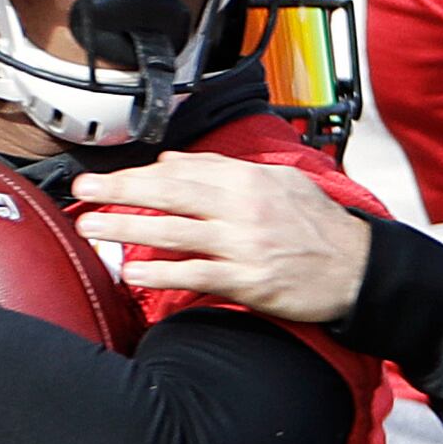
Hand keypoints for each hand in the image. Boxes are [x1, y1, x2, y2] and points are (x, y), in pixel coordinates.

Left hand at [71, 152, 372, 323]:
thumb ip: (222, 170)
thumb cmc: (317, 225)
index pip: (181, 172)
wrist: (358, 269)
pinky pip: (196, 275)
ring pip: (175, 233)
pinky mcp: (248, 281)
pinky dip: (162, 273)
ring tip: (93, 228)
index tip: (104, 178)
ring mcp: (244, 245)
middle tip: (84, 192)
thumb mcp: (277, 181)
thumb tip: (173, 162)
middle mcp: (243, 208)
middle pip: (170, 195)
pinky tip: (133, 272)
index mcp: (248, 180)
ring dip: (128, 229)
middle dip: (121, 192)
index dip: (137, 175)